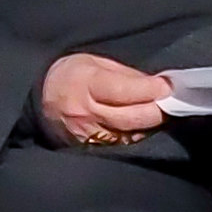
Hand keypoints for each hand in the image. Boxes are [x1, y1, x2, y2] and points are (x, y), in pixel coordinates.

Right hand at [38, 51, 171, 149]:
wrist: (38, 99)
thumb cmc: (69, 75)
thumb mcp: (94, 62)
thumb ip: (126, 74)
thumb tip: (156, 84)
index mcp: (86, 84)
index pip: (125, 91)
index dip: (151, 90)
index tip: (168, 86)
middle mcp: (86, 113)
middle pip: (132, 117)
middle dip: (158, 110)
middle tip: (173, 102)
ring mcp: (88, 135)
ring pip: (130, 134)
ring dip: (150, 125)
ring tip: (162, 113)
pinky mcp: (90, 149)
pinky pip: (122, 144)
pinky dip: (137, 135)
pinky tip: (144, 126)